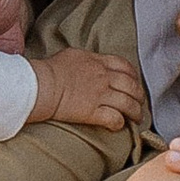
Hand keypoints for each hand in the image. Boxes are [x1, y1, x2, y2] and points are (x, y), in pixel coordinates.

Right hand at [27, 46, 147, 130]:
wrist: (40, 85)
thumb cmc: (50, 70)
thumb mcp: (72, 55)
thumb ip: (87, 59)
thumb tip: (90, 62)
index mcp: (98, 62)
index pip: (125, 66)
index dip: (134, 76)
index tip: (134, 83)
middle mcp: (103, 78)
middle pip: (132, 86)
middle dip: (139, 96)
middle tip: (139, 103)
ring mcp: (99, 95)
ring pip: (128, 104)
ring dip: (135, 112)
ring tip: (136, 118)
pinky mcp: (92, 112)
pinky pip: (114, 119)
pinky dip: (119, 124)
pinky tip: (119, 125)